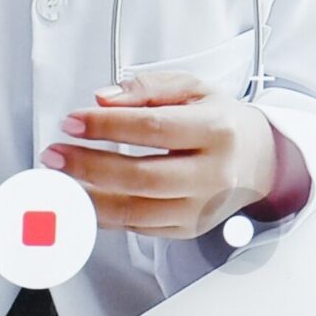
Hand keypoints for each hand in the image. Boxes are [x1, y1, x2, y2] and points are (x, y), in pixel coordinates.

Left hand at [44, 72, 277, 237]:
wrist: (260, 160)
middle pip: (140, 175)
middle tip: (56, 153)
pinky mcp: (188, 228)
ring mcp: (201, 207)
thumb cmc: (223, 122)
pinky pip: (138, 227)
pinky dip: (104, 215)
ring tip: (61, 180)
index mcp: (218, 130)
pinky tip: (84, 198)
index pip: (153, 128)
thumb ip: (147, 87)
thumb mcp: (193, 89)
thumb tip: (104, 99)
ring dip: (88, 196)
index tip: (74, 121)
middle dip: (88, 165)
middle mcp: (213, 173)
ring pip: (135, 209)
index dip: (107, 126)